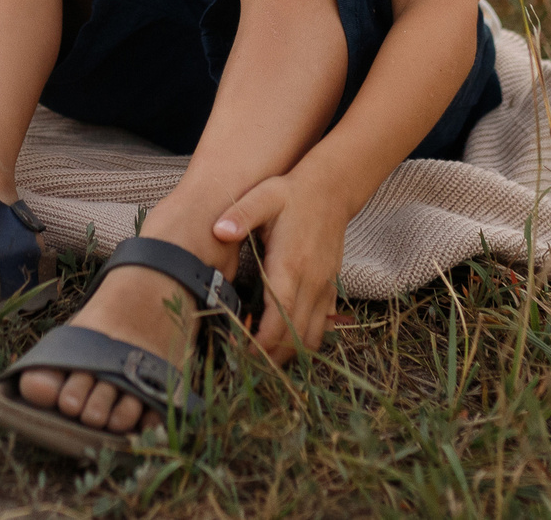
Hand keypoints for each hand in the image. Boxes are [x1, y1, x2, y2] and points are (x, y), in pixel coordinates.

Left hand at [214, 172, 348, 362]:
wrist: (332, 189)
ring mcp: (325, 288)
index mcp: (291, 265)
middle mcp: (312, 282)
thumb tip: (218, 230)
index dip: (261, 340)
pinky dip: (305, 342)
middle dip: (270, 356)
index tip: (241, 351)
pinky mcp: (331, 289)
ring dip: (288, 353)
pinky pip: (323, 327)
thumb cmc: (292, 194)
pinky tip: (285, 343)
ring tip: (262, 358)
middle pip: (295, 336)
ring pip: (312, 337)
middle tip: (243, 362)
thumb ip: (241, 214)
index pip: (279, 316)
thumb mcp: (264, 196)